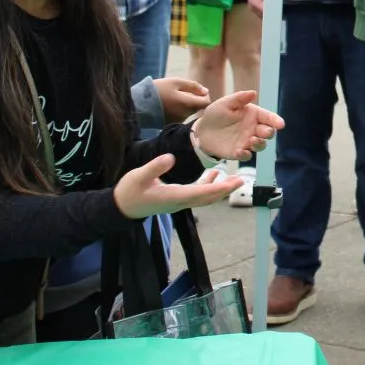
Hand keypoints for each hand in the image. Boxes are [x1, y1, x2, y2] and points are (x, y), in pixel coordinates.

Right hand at [114, 154, 240, 218]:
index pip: (200, 193)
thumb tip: (170, 157)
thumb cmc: (129, 191)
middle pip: (208, 197)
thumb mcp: (139, 176)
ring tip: (235, 180)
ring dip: (220, 188)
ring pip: (205, 196)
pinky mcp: (177, 198)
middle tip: (242, 180)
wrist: (122, 206)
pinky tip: (215, 174)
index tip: (232, 183)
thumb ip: (154, 167)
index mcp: (173, 196)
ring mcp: (180, 201)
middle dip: (225, 190)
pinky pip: (198, 193)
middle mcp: (180, 201)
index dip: (218, 188)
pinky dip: (208, 185)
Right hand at [153, 77, 210, 123]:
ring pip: (190, 112)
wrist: (138, 105)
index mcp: (187, 103)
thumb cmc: (157, 90)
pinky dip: (179, 110)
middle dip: (196, 99)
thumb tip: (205, 91)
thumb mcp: (175, 82)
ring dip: (187, 105)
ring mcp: (178, 121)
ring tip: (175, 97)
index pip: (206, 103)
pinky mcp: (171, 124)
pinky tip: (170, 104)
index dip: (205, 96)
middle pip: (198, 108)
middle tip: (185, 92)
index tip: (198, 91)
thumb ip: (192, 86)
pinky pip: (181, 116)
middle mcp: (185, 115)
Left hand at [190, 89, 282, 161]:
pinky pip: (246, 155)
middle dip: (269, 133)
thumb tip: (253, 93)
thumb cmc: (216, 114)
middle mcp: (253, 128)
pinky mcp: (239, 152)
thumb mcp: (226, 103)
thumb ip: (239, 98)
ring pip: (261, 145)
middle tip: (265, 132)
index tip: (280, 124)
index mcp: (253, 115)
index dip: (275, 120)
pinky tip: (240, 151)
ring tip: (252, 141)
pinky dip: (245, 154)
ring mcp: (247, 141)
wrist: (202, 130)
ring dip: (260, 144)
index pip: (268, 117)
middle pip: (268, 132)